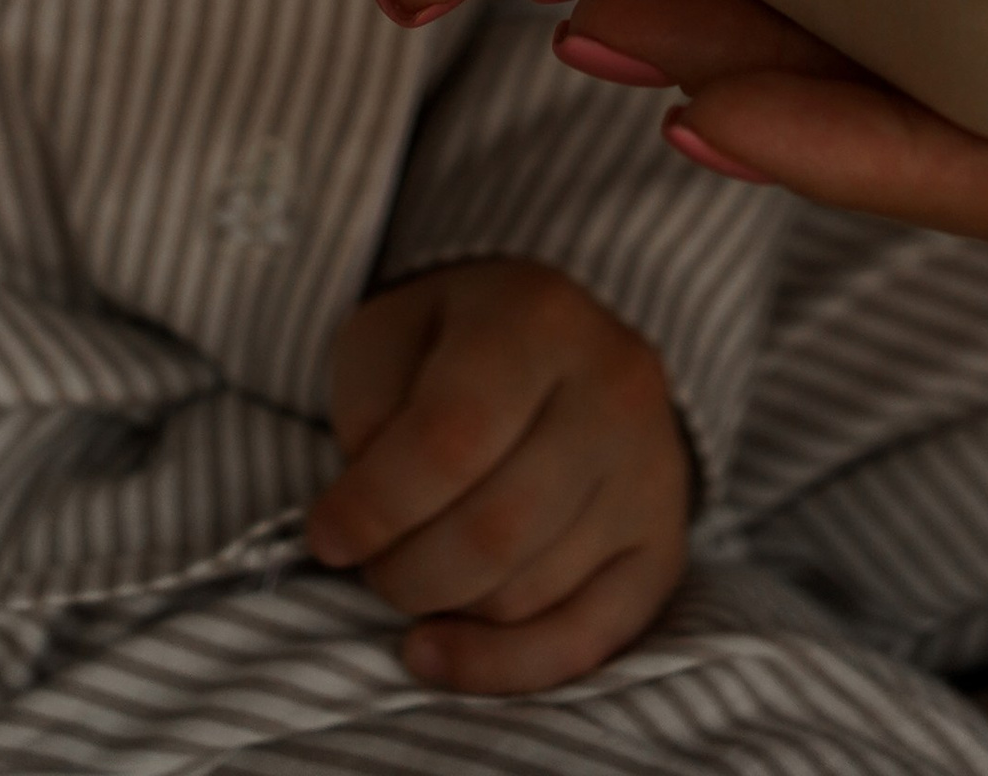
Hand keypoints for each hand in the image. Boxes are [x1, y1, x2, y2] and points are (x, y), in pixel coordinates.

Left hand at [305, 256, 688, 691]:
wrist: (561, 346)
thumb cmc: (455, 344)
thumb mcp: (390, 333)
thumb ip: (368, 409)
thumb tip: (370, 516)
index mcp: (540, 319)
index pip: (450, 440)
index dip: (374, 506)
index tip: (324, 536)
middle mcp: (615, 392)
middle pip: (493, 531)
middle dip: (405, 570)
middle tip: (372, 561)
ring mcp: (653, 474)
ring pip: (527, 592)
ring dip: (445, 605)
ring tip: (413, 570)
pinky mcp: (663, 548)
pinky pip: (583, 643)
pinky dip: (499, 667)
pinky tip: (437, 652)